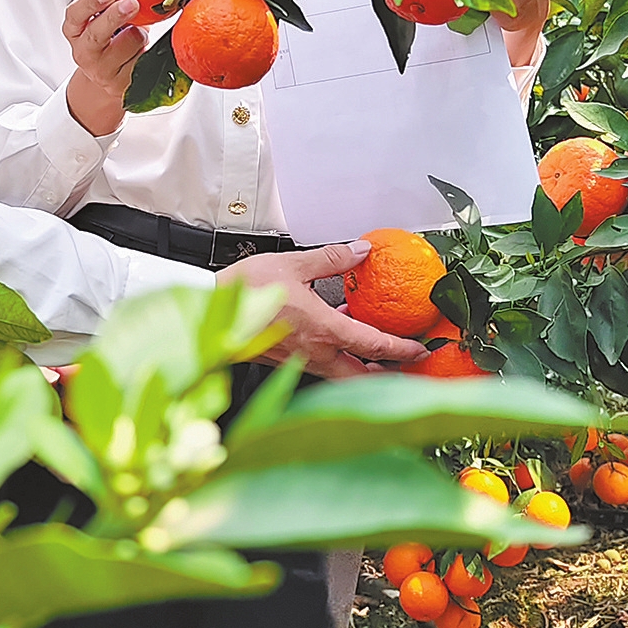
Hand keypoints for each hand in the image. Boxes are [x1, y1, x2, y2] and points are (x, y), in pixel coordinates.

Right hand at [63, 0, 146, 136]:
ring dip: (140, 33)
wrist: (110, 77)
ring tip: (139, 33)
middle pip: (97, 34)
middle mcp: (84, 52)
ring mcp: (101, 71)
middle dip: (115, 16)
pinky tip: (143, 50)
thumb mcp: (105, 17)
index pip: (75, 14)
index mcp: (75, 31)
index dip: (90, 2)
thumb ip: (112, 1)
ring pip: (128, 44)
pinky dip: (147, 51)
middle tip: (132, 3)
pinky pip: (142, 60)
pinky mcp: (120, 85)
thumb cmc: (110, 39)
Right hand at [219, 240, 427, 378]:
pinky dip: (338, 356)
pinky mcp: (285, 359)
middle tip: (405, 367)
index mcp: (323, 330)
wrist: (208, 310)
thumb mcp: (293, 263)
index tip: (419, 350)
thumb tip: (360, 250)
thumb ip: (331, 257)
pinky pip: (321, 364)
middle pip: (361, 377)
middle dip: (386, 375)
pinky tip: (335, 332)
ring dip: (361, 368)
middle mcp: (315, 352)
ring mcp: (299, 360)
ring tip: (375, 355)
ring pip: (341, 375)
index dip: (401, 350)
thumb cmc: (245, 291)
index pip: (373, 346)